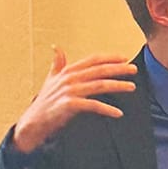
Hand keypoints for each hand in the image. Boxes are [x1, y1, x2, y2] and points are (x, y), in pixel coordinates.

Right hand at [13, 47, 136, 153]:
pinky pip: (93, 105)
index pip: (92, 60)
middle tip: (134, 69)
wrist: (34, 120)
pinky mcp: (70, 105)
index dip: (109, 58)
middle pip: (99, 70)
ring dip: (117, 85)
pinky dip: (107, 109)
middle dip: (118, 69)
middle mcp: (69, 78)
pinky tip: (118, 113)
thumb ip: (57, 64)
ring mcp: (70, 91)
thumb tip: (56, 47)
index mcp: (68, 71)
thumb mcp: (50, 79)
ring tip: (132, 87)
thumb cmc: (44, 101)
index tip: (124, 58)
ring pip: (99, 85)